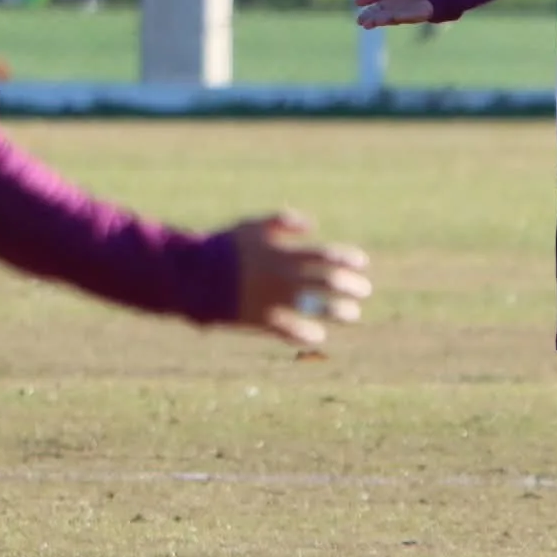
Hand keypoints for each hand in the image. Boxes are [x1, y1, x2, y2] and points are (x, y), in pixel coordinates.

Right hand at [228, 212, 371, 347]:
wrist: (191, 275)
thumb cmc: (224, 247)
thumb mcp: (252, 226)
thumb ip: (282, 221)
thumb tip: (311, 225)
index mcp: (281, 253)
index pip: (325, 256)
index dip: (347, 259)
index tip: (362, 263)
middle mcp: (281, 277)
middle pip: (326, 283)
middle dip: (350, 287)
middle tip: (364, 290)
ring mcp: (272, 300)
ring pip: (314, 308)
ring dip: (337, 312)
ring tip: (353, 315)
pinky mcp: (259, 320)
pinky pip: (288, 330)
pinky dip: (305, 333)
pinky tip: (319, 335)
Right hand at [355, 0, 433, 28]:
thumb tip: (356, 1)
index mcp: (385, 5)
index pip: (373, 11)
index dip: (367, 15)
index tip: (359, 20)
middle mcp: (392, 11)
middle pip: (380, 16)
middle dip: (372, 19)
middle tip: (363, 22)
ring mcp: (403, 14)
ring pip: (389, 18)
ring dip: (381, 20)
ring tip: (372, 23)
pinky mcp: (414, 15)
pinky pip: (403, 16)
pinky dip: (396, 16)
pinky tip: (390, 17)